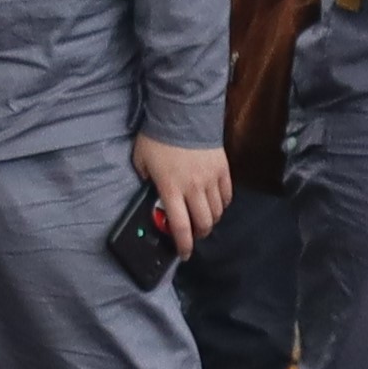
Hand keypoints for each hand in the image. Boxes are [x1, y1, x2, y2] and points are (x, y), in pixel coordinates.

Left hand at [136, 136, 231, 255]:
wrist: (182, 114)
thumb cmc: (157, 138)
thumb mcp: (141, 161)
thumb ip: (146, 180)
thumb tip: (152, 192)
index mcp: (170, 188)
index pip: (180, 225)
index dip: (184, 244)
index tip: (184, 254)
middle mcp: (193, 188)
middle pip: (204, 223)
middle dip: (199, 234)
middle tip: (194, 235)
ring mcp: (210, 179)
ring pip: (217, 211)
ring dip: (211, 220)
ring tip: (203, 219)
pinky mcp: (223, 170)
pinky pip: (227, 195)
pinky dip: (222, 204)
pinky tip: (215, 204)